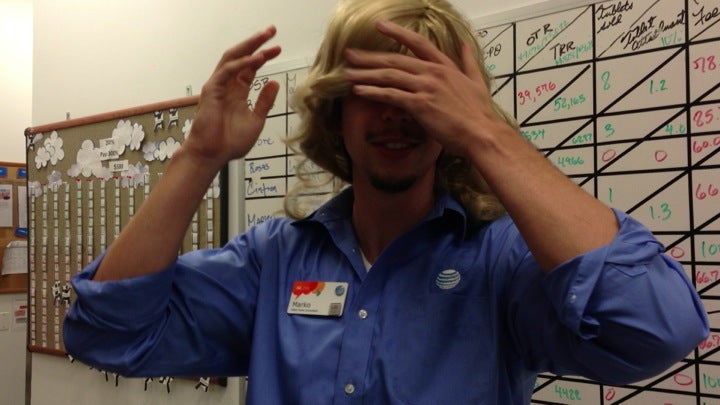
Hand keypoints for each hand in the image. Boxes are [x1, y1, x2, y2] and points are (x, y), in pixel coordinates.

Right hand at [183, 26, 281, 168]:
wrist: (213, 155)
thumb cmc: (230, 142)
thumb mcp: (256, 120)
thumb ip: (265, 102)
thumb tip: (274, 83)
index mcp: (237, 92)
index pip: (251, 67)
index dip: (264, 56)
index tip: (278, 48)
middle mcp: (227, 85)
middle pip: (241, 56)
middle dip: (256, 42)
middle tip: (271, 31)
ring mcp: (218, 86)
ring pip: (232, 58)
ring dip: (249, 47)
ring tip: (264, 38)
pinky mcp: (211, 90)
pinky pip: (227, 71)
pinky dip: (242, 64)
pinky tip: (256, 59)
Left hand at [343, 20, 506, 158]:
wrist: (482, 133)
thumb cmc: (480, 113)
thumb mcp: (477, 82)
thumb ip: (468, 62)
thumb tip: (466, 47)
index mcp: (445, 66)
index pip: (417, 43)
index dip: (397, 33)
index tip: (379, 25)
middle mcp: (433, 73)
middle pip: (395, 59)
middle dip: (369, 57)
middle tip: (349, 54)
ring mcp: (425, 87)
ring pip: (389, 75)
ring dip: (365, 73)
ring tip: (347, 73)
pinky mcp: (420, 105)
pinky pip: (391, 95)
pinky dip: (373, 91)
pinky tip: (359, 90)